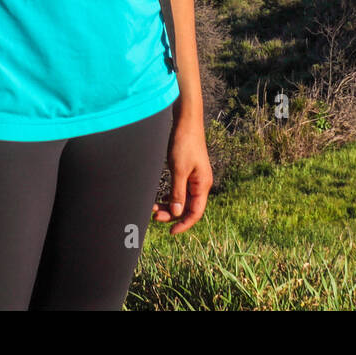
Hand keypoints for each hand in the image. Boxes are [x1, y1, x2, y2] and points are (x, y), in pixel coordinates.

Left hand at [151, 118, 211, 234]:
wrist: (186, 122)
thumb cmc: (184, 143)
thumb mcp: (179, 170)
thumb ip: (178, 192)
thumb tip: (176, 213)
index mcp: (202, 184)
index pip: (196, 212)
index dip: (183, 224)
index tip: (170, 232)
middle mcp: (201, 183)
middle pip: (188, 208)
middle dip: (171, 215)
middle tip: (154, 215)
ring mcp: (194, 177)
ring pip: (183, 200)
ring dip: (169, 206)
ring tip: (153, 207)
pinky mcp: (188, 172)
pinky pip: (180, 191)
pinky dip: (170, 196)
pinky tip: (160, 198)